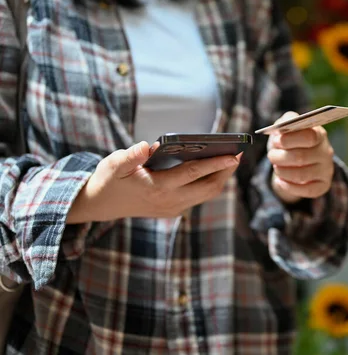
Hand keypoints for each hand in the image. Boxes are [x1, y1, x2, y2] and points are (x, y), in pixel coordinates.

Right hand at [67, 142, 239, 222]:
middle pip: (208, 187)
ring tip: (231, 159)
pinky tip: (214, 168)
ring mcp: (173, 208)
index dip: (216, 164)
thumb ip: (131, 156)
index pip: (193, 174)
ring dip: (220, 178)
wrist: (101, 205)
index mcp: (158, 188)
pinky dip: (209, 183)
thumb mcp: (114, 165)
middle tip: (238, 153)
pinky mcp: (174, 209)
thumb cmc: (110, 180)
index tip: (235, 155)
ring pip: (206, 194)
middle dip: (226, 171)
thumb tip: (147, 146)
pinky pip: (199, 196)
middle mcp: (170, 201)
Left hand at [268, 112, 334, 203]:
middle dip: (280, 157)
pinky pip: (307, 191)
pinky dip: (289, 187)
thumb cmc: (291, 140)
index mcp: (319, 134)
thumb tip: (280, 130)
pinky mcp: (323, 185)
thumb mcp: (288, 127)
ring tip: (276, 168)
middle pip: (302, 157)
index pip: (309, 137)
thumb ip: (286, 121)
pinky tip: (280, 181)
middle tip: (271, 156)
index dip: (288, 140)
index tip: (276, 141)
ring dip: (282, 172)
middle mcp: (326, 152)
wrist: (299, 159)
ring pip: (302, 175)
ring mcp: (326, 170)